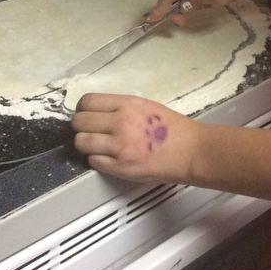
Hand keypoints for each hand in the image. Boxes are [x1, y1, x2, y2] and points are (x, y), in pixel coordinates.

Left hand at [71, 93, 198, 182]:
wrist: (191, 151)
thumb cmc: (174, 129)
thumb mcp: (146, 106)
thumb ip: (121, 108)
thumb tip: (97, 112)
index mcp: (128, 105)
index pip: (88, 102)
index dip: (82, 109)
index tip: (85, 114)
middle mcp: (120, 123)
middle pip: (79, 122)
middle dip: (81, 127)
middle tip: (89, 131)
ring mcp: (119, 146)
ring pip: (82, 142)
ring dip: (86, 145)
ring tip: (96, 146)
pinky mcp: (120, 167)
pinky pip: (93, 162)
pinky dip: (97, 160)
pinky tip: (108, 158)